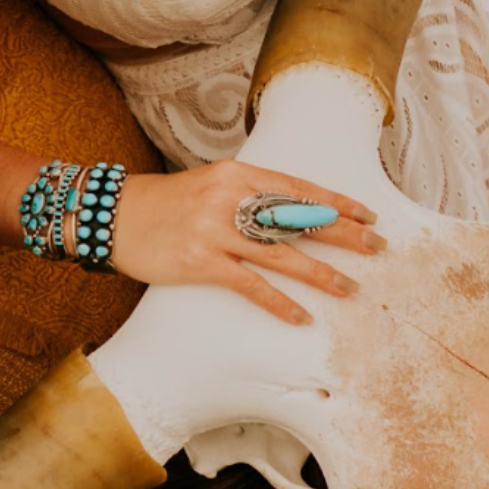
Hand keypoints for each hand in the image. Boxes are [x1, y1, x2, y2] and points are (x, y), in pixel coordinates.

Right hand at [104, 160, 385, 324]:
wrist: (112, 215)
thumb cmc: (166, 203)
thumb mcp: (211, 184)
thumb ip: (249, 194)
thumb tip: (294, 210)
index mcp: (238, 173)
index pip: (299, 187)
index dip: (336, 201)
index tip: (367, 214)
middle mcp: (230, 197)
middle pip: (298, 217)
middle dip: (342, 233)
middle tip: (376, 246)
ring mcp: (215, 229)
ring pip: (281, 253)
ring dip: (319, 272)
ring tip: (349, 287)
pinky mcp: (200, 261)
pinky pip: (249, 284)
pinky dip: (278, 302)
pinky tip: (301, 316)